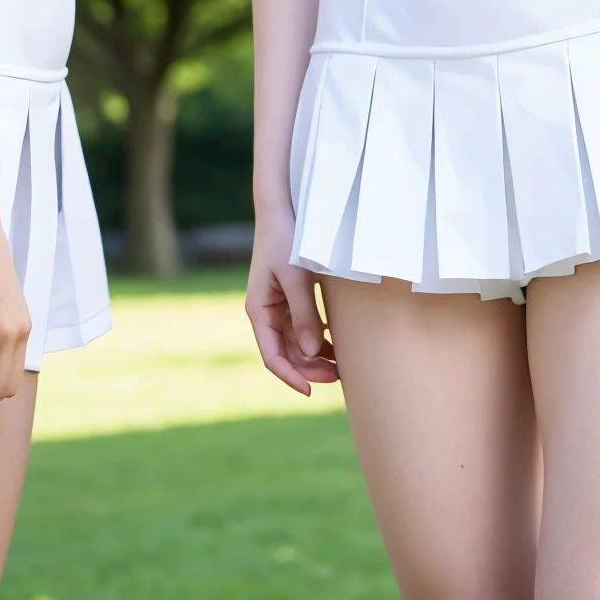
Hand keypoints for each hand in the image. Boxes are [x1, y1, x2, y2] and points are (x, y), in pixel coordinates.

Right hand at [246, 210, 339, 395]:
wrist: (282, 209)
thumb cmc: (286, 240)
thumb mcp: (296, 277)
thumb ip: (304, 314)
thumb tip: (311, 353)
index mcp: (258, 310)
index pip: (272, 356)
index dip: (290, 376)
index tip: (311, 391)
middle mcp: (266, 312)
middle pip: (286, 353)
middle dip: (309, 368)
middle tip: (339, 376)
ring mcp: (278, 306)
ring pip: (296, 343)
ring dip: (315, 356)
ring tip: (341, 364)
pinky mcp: (290, 297)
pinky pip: (302, 327)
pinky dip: (317, 338)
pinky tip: (335, 342)